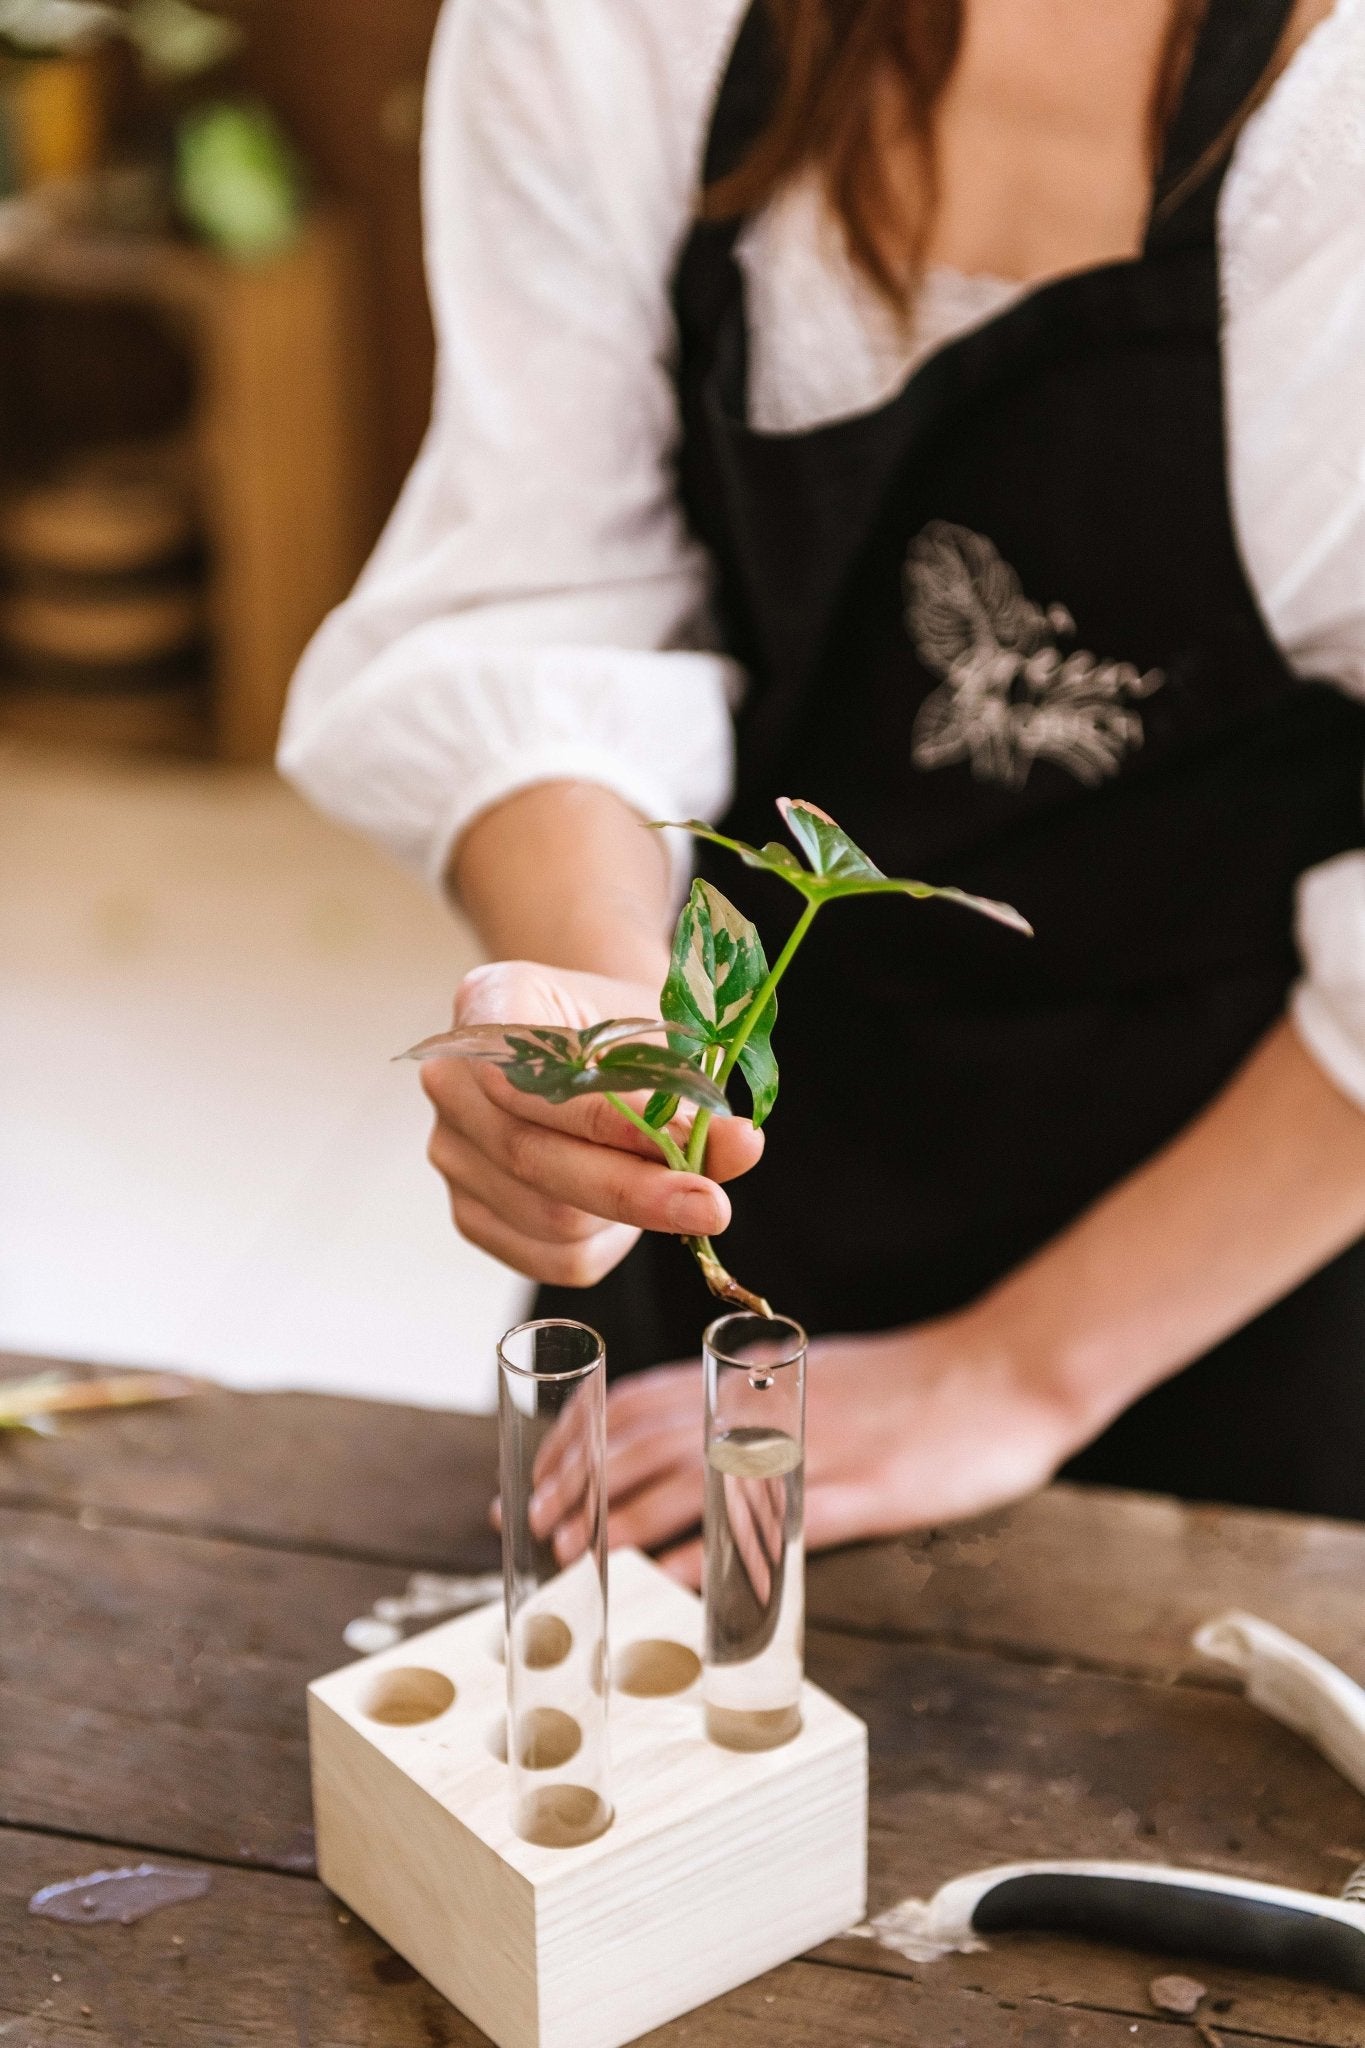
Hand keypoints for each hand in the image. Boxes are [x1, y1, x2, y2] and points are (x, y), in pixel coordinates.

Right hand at [421, 959, 763, 1286]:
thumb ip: (690, 1093)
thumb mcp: (660, 1036)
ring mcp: (451, 1150)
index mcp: (488, 1005)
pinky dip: (607, 1246)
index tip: (686, 1142)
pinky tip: (628, 1217)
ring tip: (671, 1188)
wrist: (592, 1042)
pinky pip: (548, 1257)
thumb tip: (738, 1146)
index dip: (606, 1119)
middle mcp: (450, 1079)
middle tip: (712, 1204)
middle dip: (634, 1189)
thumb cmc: (625, 1032)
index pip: (528, 1076)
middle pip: (531, 1156)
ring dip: (626, 1218)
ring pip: (547, 1217)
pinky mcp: (469, 1210)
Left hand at [521, 1318, 1081, 1584]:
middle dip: (578, 1485)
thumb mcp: (812, 1375)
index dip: (576, 1440)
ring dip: (621, 1521)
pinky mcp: (854, 1492)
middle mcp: (764, 1404)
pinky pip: (764, 1527)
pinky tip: (669, 1586)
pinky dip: (711, 1556)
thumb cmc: (910, 1384)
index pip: (636, 1400)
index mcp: (751, 1373)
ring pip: (687, 1480)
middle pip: (643, 1440)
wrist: (1004, 1374)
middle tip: (529, 1528)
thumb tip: (682, 1440)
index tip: (532, 1478)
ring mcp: (805, 1447)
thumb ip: (748, 1401)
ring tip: (576, 1559)